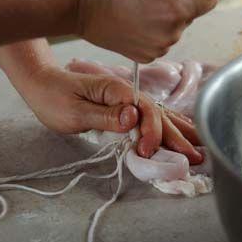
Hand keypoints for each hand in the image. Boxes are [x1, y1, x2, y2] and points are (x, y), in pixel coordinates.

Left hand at [17, 66, 203, 163]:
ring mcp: (127, 100)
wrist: (41, 82)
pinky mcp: (123, 106)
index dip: (151, 133)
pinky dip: (168, 126)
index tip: (147, 153)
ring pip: (159, 116)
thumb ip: (105, 115)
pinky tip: (182, 133)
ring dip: (179, 133)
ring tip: (200, 148)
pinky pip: (151, 117)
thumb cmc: (53, 98)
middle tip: (196, 158)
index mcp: (117, 92)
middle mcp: (126, 94)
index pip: (145, 112)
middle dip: (177, 138)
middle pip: (159, 115)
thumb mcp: (74, 110)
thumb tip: (133, 118)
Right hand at [77, 0, 225, 62]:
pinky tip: (133, 19)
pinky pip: (162, 39)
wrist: (81, 3)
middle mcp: (172, 33)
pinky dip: (153, 29)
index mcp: (179, 8)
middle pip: (193, 13)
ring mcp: (160, 48)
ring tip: (138, 4)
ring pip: (177, 27)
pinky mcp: (147, 56)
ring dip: (165, 15)